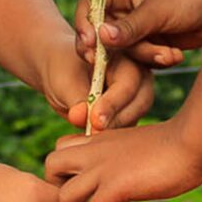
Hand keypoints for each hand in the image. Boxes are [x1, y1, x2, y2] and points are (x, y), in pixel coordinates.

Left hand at [36, 37, 156, 133]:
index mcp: (126, 55)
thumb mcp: (64, 79)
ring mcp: (136, 96)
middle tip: (93, 133)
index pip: (128, 82)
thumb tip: (81, 118)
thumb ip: (75, 97)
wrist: (61, 74)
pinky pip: (127, 130)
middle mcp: (138, 75)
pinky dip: (112, 140)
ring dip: (115, 132)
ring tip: (90, 139)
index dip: (113, 103)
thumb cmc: (62, 68)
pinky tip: (94, 146)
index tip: (94, 120)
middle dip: (118, 119)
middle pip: (140, 101)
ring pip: (135, 119)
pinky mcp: (129, 114)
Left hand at [43, 119, 201, 201]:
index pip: (60, 150)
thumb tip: (123, 176)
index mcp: (98, 141)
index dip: (65, 175)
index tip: (86, 194)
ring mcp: (102, 168)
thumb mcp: (136, 146)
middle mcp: (94, 152)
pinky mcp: (116, 186)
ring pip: (64, 196)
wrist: (191, 141)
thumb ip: (120, 158)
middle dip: (59, 195)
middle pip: (50, 167)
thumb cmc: (174, 145)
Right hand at [74, 0, 201, 63]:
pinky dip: (156, 60)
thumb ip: (129, 28)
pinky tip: (175, 55)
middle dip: (120, 50)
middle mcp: (124, 6)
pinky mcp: (151, 43)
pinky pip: (141, 60)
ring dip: (146, 56)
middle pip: (102, 35)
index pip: (88, 6)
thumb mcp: (158, 11)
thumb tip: (98, 38)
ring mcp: (137, 26)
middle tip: (126, 61)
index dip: (85, 26)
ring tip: (170, 53)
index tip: (89, 46)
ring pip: (123, 52)